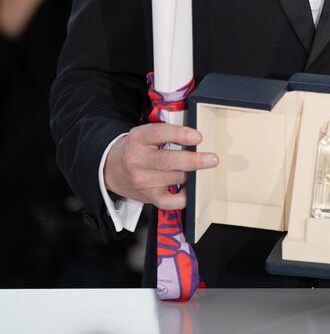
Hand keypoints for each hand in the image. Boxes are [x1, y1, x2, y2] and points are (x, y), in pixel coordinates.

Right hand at [103, 123, 218, 209]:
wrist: (112, 168)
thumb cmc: (137, 148)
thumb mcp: (145, 133)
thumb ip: (166, 132)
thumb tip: (196, 136)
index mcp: (137, 138)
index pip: (159, 134)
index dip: (179, 135)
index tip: (198, 137)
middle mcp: (137, 160)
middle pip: (168, 161)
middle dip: (193, 161)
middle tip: (212, 159)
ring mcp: (141, 181)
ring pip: (174, 179)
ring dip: (193, 175)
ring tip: (207, 169)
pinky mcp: (147, 197)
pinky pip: (169, 201)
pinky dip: (184, 197)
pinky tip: (193, 189)